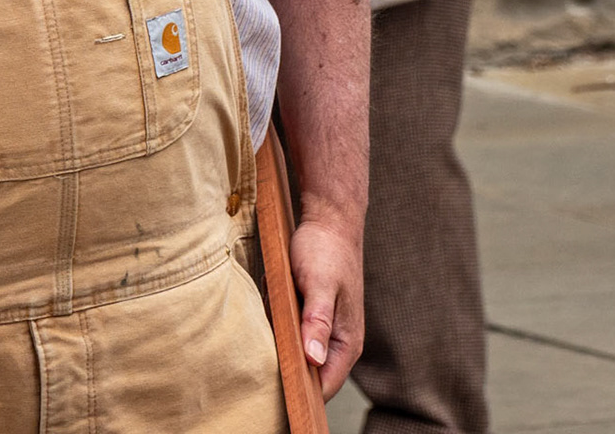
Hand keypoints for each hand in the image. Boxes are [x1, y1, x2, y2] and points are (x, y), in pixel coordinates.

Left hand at [289, 210, 363, 397]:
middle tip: (268, 339)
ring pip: (293, 350)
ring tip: (276, 304)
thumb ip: (317, 322)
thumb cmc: (326, 251)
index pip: (323, 389)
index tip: (274, 389)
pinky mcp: (308, 315)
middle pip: (305, 373)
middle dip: (283, 361)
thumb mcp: (318, 284)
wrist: (328, 220)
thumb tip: (313, 360)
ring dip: (278, 335)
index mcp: (346, 343)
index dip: (299, 394)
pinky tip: (275, 296)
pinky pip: (286, 329)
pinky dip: (276, 318)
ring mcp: (322, 329)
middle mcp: (336, 342)